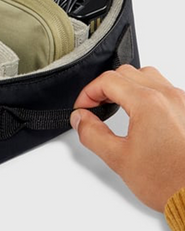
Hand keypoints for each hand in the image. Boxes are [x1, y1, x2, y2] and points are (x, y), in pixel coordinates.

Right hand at [70, 65, 184, 211]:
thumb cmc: (171, 182)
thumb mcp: (119, 159)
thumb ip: (92, 134)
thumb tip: (80, 119)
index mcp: (148, 103)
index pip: (107, 81)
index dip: (88, 93)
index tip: (82, 108)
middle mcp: (168, 96)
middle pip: (125, 72)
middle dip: (104, 86)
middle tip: (95, 105)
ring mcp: (182, 101)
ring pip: (146, 75)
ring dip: (126, 85)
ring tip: (117, 103)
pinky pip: (163, 87)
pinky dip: (145, 92)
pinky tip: (140, 111)